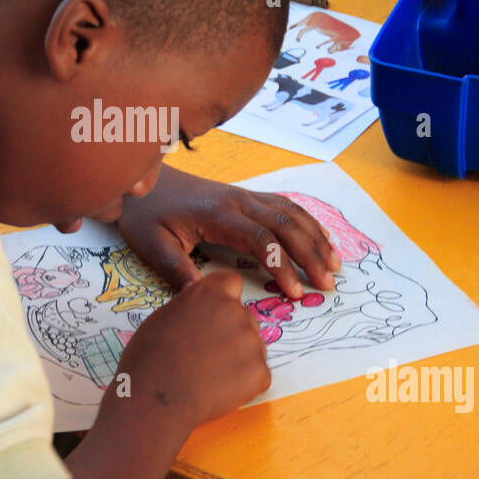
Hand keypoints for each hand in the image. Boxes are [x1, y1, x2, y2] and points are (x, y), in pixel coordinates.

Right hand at [108, 270, 269, 427]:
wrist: (156, 399)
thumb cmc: (149, 359)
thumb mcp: (164, 317)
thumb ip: (192, 307)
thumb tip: (203, 310)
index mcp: (209, 293)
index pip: (231, 282)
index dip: (224, 299)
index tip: (215, 315)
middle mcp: (235, 311)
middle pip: (244, 317)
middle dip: (231, 333)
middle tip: (207, 355)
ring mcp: (251, 342)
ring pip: (253, 347)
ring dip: (238, 359)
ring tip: (209, 376)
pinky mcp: (260, 372)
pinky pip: (258, 374)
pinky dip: (244, 384)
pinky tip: (218, 390)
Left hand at [116, 166, 340, 297]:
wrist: (142, 180)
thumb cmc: (146, 214)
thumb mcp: (153, 245)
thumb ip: (178, 270)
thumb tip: (204, 298)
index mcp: (218, 215)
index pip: (262, 240)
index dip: (282, 266)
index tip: (296, 293)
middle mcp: (238, 201)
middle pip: (286, 224)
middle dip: (310, 255)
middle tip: (327, 285)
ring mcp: (244, 195)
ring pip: (291, 212)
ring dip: (315, 237)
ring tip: (335, 265)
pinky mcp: (245, 195)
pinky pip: (284, 204)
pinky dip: (307, 221)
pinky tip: (320, 238)